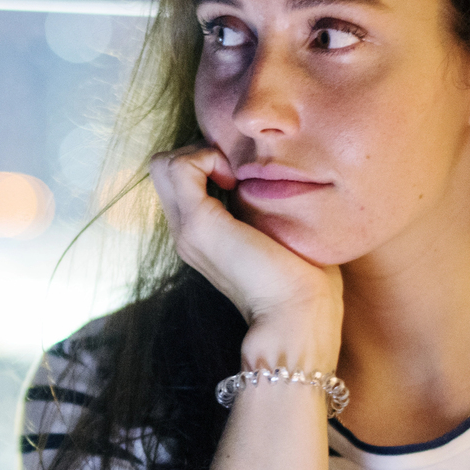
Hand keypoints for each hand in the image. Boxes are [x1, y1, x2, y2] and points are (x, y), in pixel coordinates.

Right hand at [149, 147, 341, 369]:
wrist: (297, 318)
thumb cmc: (305, 283)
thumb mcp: (280, 236)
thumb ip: (268, 211)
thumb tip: (288, 183)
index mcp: (204, 237)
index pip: (180, 181)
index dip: (207, 162)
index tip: (244, 174)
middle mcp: (186, 233)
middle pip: (164, 168)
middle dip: (199, 151)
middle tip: (237, 168)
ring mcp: (187, 230)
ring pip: (164, 163)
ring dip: (201, 153)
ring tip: (235, 173)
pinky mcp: (198, 224)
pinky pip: (179, 166)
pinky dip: (205, 157)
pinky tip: (236, 177)